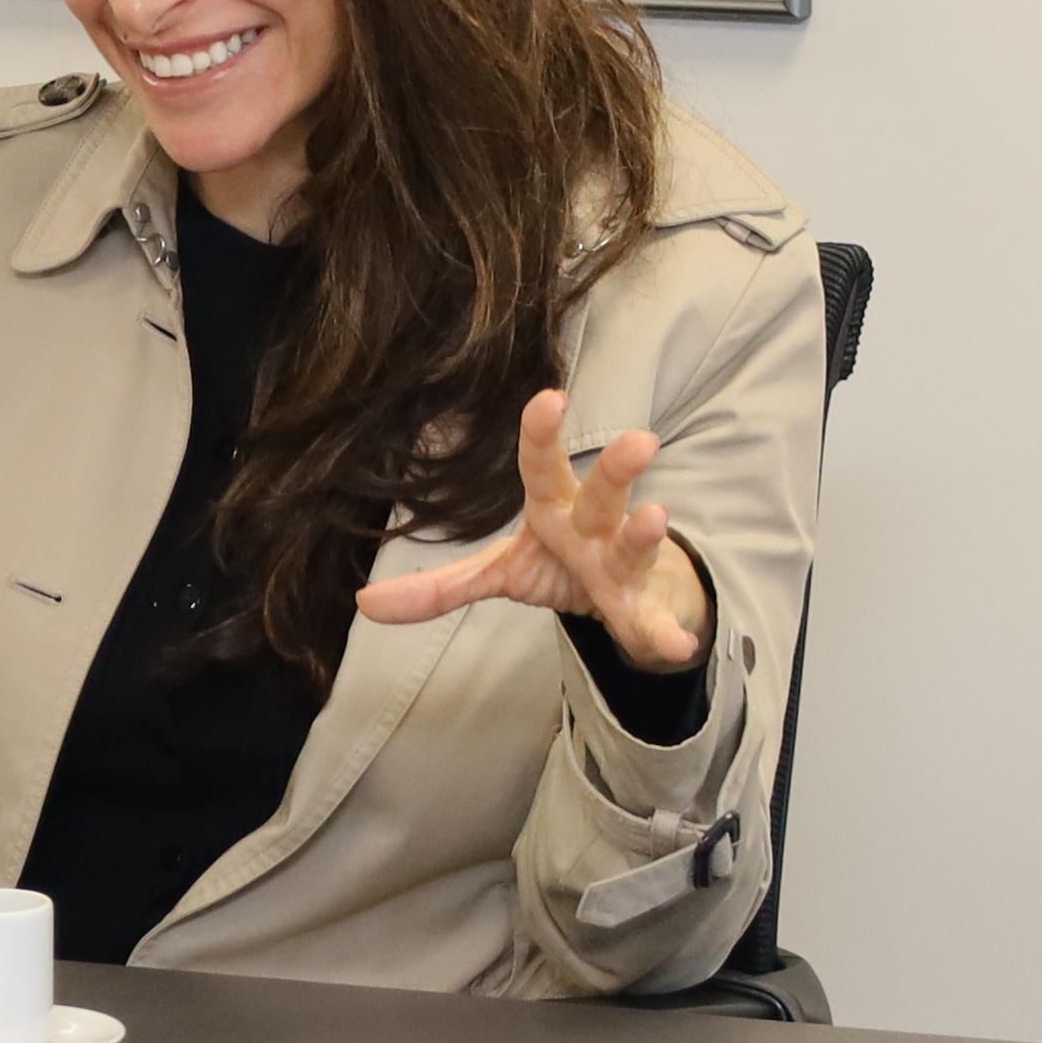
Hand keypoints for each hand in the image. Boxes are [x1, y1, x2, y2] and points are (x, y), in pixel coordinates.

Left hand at [350, 388, 712, 669]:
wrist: (632, 596)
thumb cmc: (564, 563)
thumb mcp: (501, 570)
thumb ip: (441, 586)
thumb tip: (365, 602)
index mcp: (554, 509)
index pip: (543, 466)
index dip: (542, 435)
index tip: (549, 398)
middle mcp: (593, 527)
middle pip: (602, 494)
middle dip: (616, 469)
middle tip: (639, 440)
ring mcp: (623, 566)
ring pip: (635, 543)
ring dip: (645, 532)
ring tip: (654, 515)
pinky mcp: (644, 608)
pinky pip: (655, 621)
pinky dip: (667, 633)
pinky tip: (676, 644)